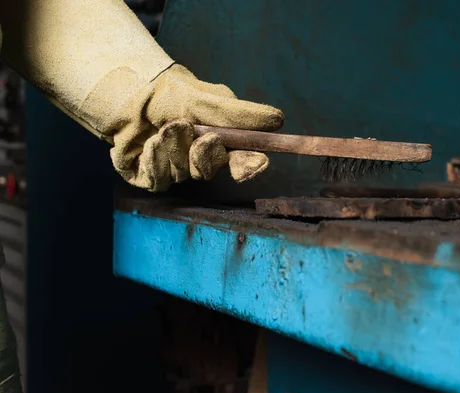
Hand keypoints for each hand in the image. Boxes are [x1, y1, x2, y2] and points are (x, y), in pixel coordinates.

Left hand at [109, 64, 283, 191]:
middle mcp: (198, 161)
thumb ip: (242, 113)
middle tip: (194, 132)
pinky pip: (159, 180)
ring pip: (183, 174)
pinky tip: (150, 142)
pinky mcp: (150, 178)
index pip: (240, 163)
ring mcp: (174, 171)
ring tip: (163, 127)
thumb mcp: (210, 100)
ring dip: (175, 149)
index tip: (256, 163)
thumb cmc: (172, 94)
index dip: (249, 166)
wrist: (129, 93)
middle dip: (202, 152)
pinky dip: (156, 160)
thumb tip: (279, 120)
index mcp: (218, 144)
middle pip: (210, 170)